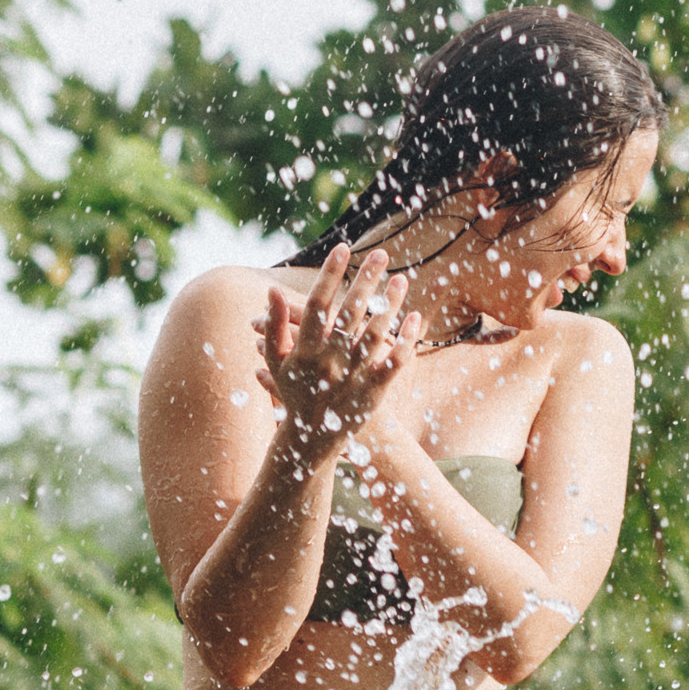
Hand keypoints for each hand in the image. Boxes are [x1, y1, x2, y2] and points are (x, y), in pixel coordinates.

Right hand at [253, 246, 423, 455]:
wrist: (310, 440)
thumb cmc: (292, 394)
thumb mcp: (276, 362)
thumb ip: (274, 325)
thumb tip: (272, 288)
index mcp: (304, 349)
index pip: (317, 303)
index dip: (330, 274)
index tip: (342, 249)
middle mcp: (329, 359)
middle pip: (352, 311)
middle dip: (367, 279)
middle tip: (382, 254)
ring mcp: (353, 374)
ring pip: (377, 331)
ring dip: (392, 303)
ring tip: (402, 279)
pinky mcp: (373, 389)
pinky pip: (395, 360)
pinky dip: (407, 339)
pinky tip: (415, 317)